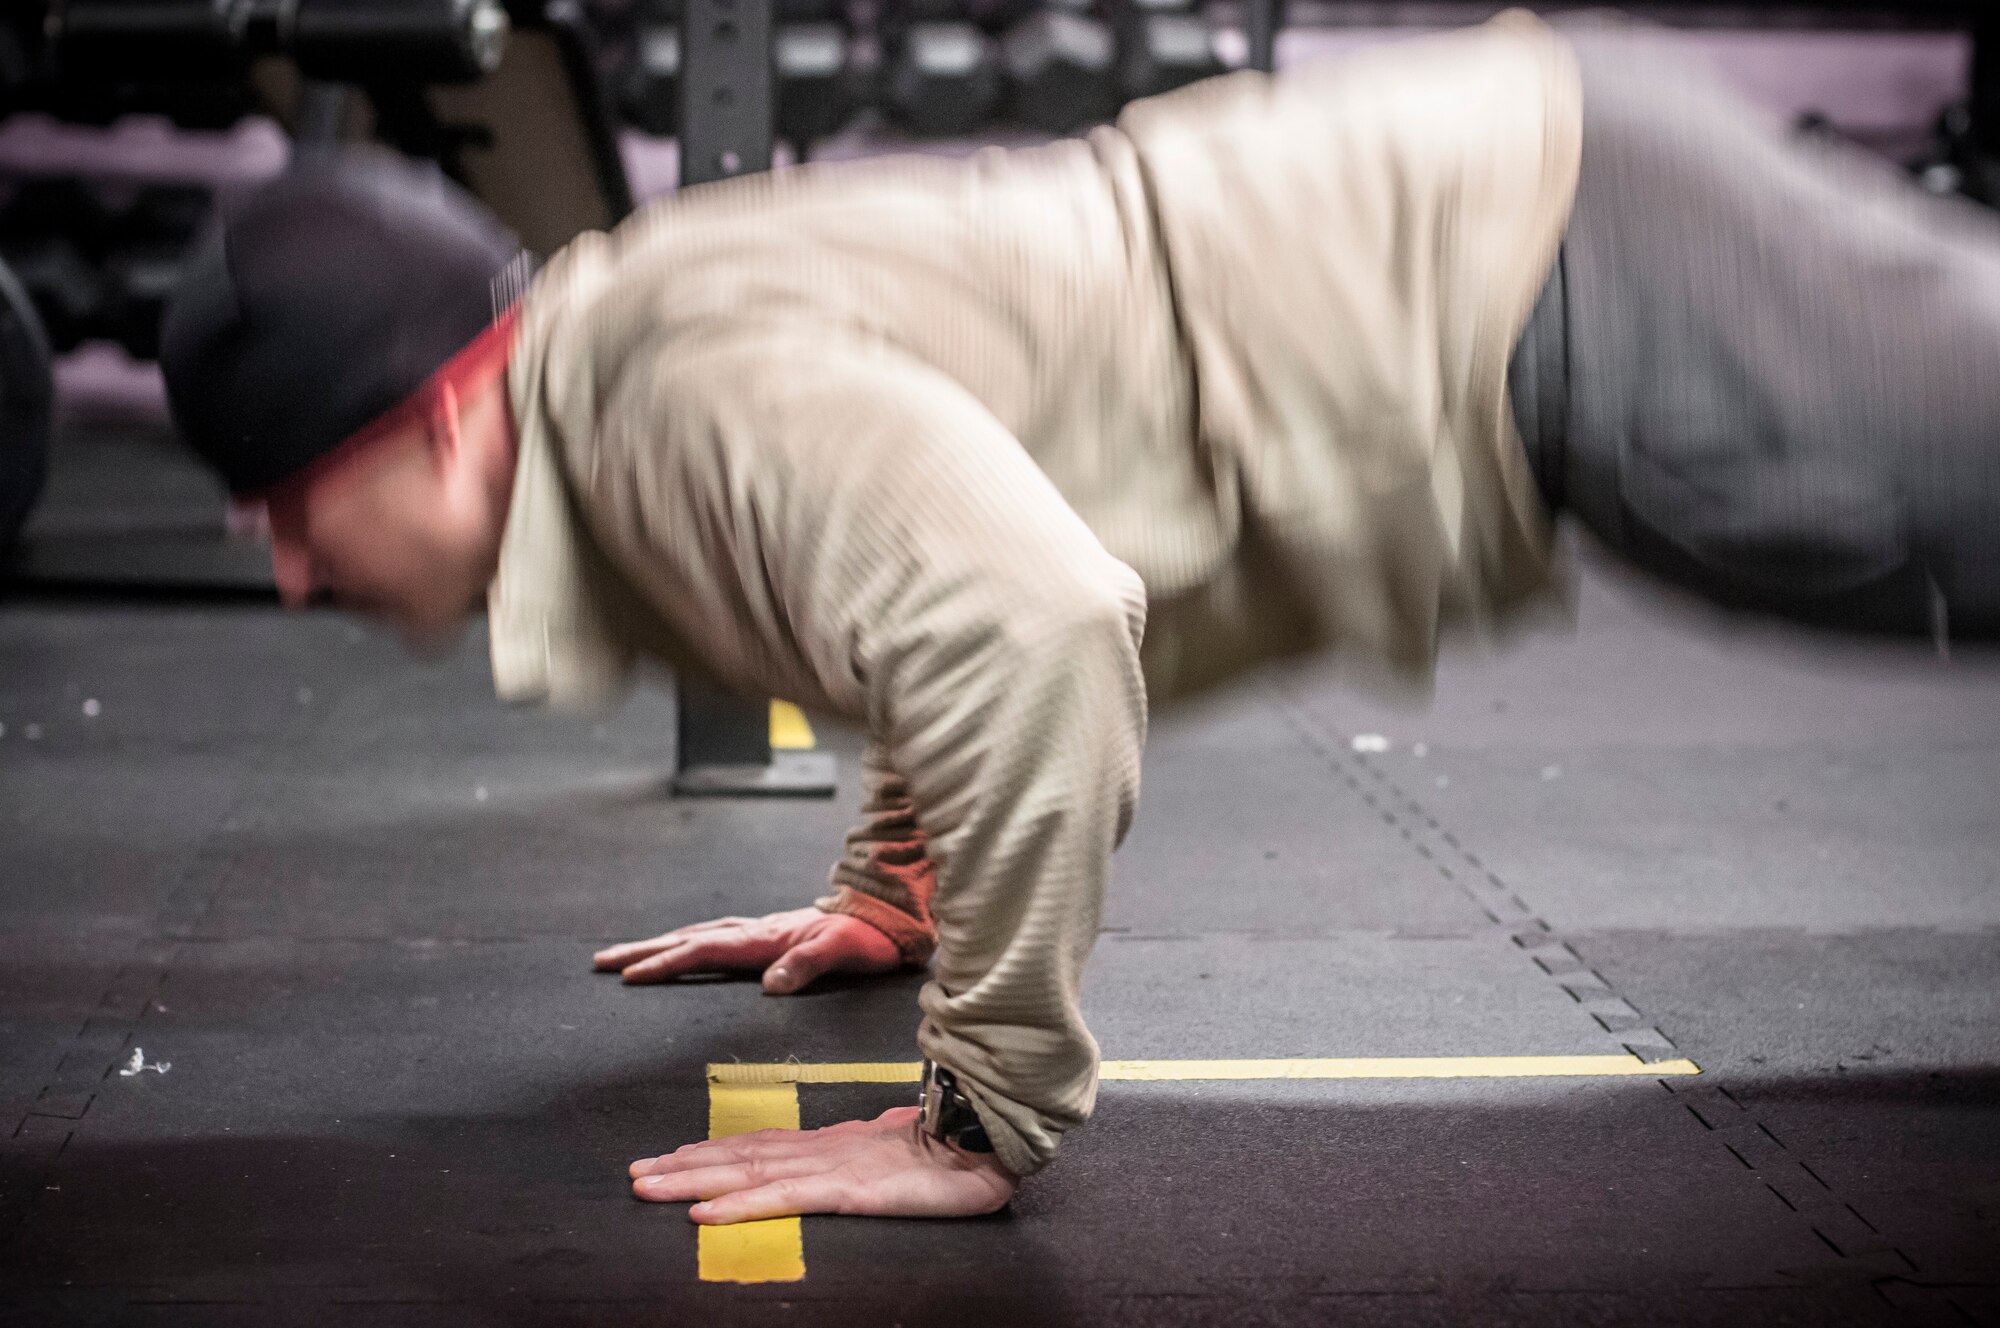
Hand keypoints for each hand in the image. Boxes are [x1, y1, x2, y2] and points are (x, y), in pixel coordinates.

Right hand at [592, 907, 901, 993]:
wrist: (889, 912)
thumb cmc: (869, 936)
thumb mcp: (845, 951)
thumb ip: (807, 965)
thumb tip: (770, 985)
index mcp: (765, 938)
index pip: (704, 952)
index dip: (666, 964)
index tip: (629, 977)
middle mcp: (756, 931)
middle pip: (688, 939)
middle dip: (644, 951)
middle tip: (602, 962)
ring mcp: (761, 930)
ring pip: (698, 935)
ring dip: (660, 944)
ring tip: (627, 955)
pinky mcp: (769, 934)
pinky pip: (716, 936)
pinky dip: (689, 941)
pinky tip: (686, 946)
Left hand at [629, 1107, 1016, 1221]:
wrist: (991, 1139)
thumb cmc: (956, 1152)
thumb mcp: (901, 1160)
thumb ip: (871, 1162)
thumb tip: (860, 1165)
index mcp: (836, 1145)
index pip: (763, 1146)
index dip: (715, 1153)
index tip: (673, 1158)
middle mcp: (823, 1150)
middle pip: (741, 1155)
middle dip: (684, 1165)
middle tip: (635, 1174)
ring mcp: (832, 1167)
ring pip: (747, 1172)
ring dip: (692, 1180)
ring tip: (647, 1187)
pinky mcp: (846, 1189)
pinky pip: (781, 1198)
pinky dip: (738, 1204)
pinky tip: (704, 1213)